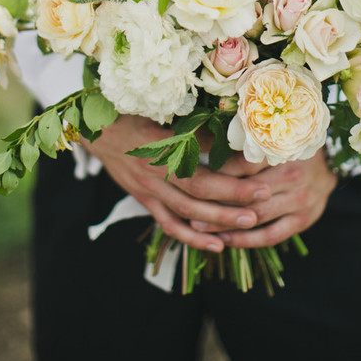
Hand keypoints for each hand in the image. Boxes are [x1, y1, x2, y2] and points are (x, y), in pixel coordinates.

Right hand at [80, 116, 271, 251]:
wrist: (97, 132)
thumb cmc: (132, 116)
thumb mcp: (161, 115)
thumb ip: (193, 130)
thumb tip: (229, 133)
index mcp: (161, 147)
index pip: (202, 161)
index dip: (229, 165)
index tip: (258, 165)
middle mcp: (156, 172)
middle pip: (199, 189)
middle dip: (234, 195)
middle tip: (264, 196)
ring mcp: (149, 191)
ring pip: (188, 212)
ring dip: (219, 219)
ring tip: (249, 222)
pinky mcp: (146, 202)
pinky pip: (170, 225)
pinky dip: (193, 237)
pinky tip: (216, 245)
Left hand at [189, 149, 337, 247]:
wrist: (329, 167)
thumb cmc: (291, 148)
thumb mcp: (273, 138)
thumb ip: (247, 143)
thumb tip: (206, 139)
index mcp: (283, 152)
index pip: (245, 165)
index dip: (217, 173)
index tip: (193, 177)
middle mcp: (292, 176)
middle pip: (248, 194)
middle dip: (216, 203)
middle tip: (189, 208)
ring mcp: (299, 201)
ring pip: (256, 217)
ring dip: (226, 224)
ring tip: (200, 228)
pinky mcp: (302, 221)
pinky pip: (271, 235)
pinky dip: (247, 240)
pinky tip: (226, 239)